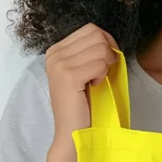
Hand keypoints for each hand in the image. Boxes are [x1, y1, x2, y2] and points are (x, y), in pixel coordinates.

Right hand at [44, 23, 118, 154]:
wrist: (72, 131)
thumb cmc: (83, 103)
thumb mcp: (84, 70)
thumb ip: (90, 52)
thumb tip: (107, 38)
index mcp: (56, 50)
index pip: (91, 29)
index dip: (106, 44)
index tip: (104, 64)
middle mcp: (54, 54)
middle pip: (97, 35)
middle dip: (108, 54)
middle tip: (101, 74)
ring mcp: (59, 64)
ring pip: (101, 48)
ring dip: (105, 66)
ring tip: (95, 81)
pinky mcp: (68, 77)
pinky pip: (100, 64)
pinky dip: (103, 75)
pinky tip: (94, 86)